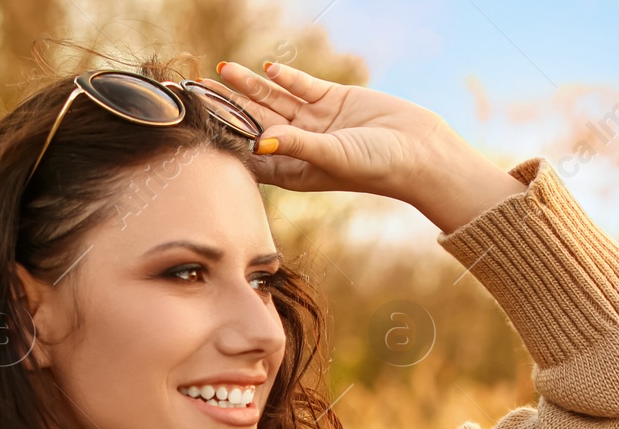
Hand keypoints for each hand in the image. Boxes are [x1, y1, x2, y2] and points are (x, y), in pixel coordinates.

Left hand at [201, 60, 528, 231]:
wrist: (419, 152)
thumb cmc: (376, 166)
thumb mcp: (333, 157)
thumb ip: (297, 147)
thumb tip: (262, 143)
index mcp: (293, 171)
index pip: (249, 152)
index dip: (224, 137)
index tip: (198, 123)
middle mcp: (300, 147)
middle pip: (255, 121)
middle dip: (228, 105)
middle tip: (199, 89)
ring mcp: (316, 123)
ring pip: (275, 100)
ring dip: (250, 86)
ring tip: (222, 70)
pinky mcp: (334, 102)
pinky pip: (303, 87)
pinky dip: (286, 77)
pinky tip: (267, 67)